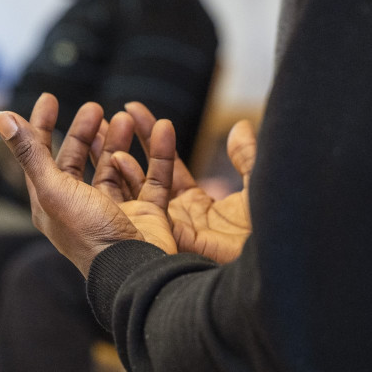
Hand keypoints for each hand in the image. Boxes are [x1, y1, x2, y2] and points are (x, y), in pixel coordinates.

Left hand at [0, 93, 177, 276]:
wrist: (134, 269)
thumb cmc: (89, 232)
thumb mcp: (53, 188)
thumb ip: (29, 152)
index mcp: (51, 202)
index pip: (40, 157)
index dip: (40, 126)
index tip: (50, 98)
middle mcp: (79, 206)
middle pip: (78, 161)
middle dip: (84, 132)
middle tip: (95, 107)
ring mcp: (114, 210)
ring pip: (113, 167)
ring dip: (116, 141)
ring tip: (122, 116)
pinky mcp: (145, 213)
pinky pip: (153, 177)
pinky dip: (158, 154)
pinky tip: (160, 130)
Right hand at [125, 102, 254, 262]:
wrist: (266, 262)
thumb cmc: (265, 232)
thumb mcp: (256, 184)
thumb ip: (246, 155)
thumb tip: (240, 126)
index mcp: (196, 205)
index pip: (166, 164)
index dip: (151, 136)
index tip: (135, 109)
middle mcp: (175, 215)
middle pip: (143, 172)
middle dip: (126, 143)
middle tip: (111, 115)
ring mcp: (166, 226)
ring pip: (133, 187)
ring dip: (117, 157)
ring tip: (105, 129)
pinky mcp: (162, 234)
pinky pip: (138, 204)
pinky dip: (127, 180)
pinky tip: (117, 157)